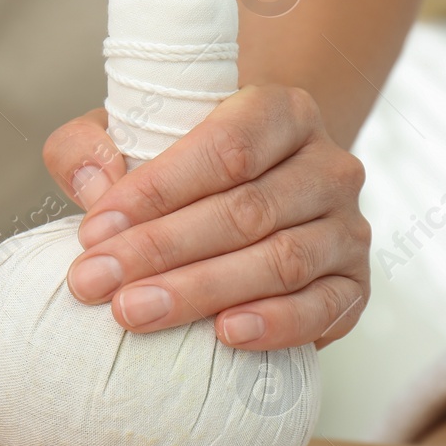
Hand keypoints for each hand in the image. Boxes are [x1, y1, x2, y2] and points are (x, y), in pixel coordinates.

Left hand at [42, 85, 368, 350]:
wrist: (259, 199)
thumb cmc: (187, 168)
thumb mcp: (132, 137)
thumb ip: (90, 145)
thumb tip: (94, 183)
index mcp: (282, 111)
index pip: (225, 148)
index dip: (157, 191)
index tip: (94, 231)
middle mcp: (328, 165)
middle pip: (246, 210)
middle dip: (162, 250)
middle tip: (98, 283)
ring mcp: (348, 227)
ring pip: (281, 260)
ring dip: (202, 291)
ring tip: (136, 312)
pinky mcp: (355, 285)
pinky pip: (323, 308)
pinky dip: (276, 324)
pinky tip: (225, 334)